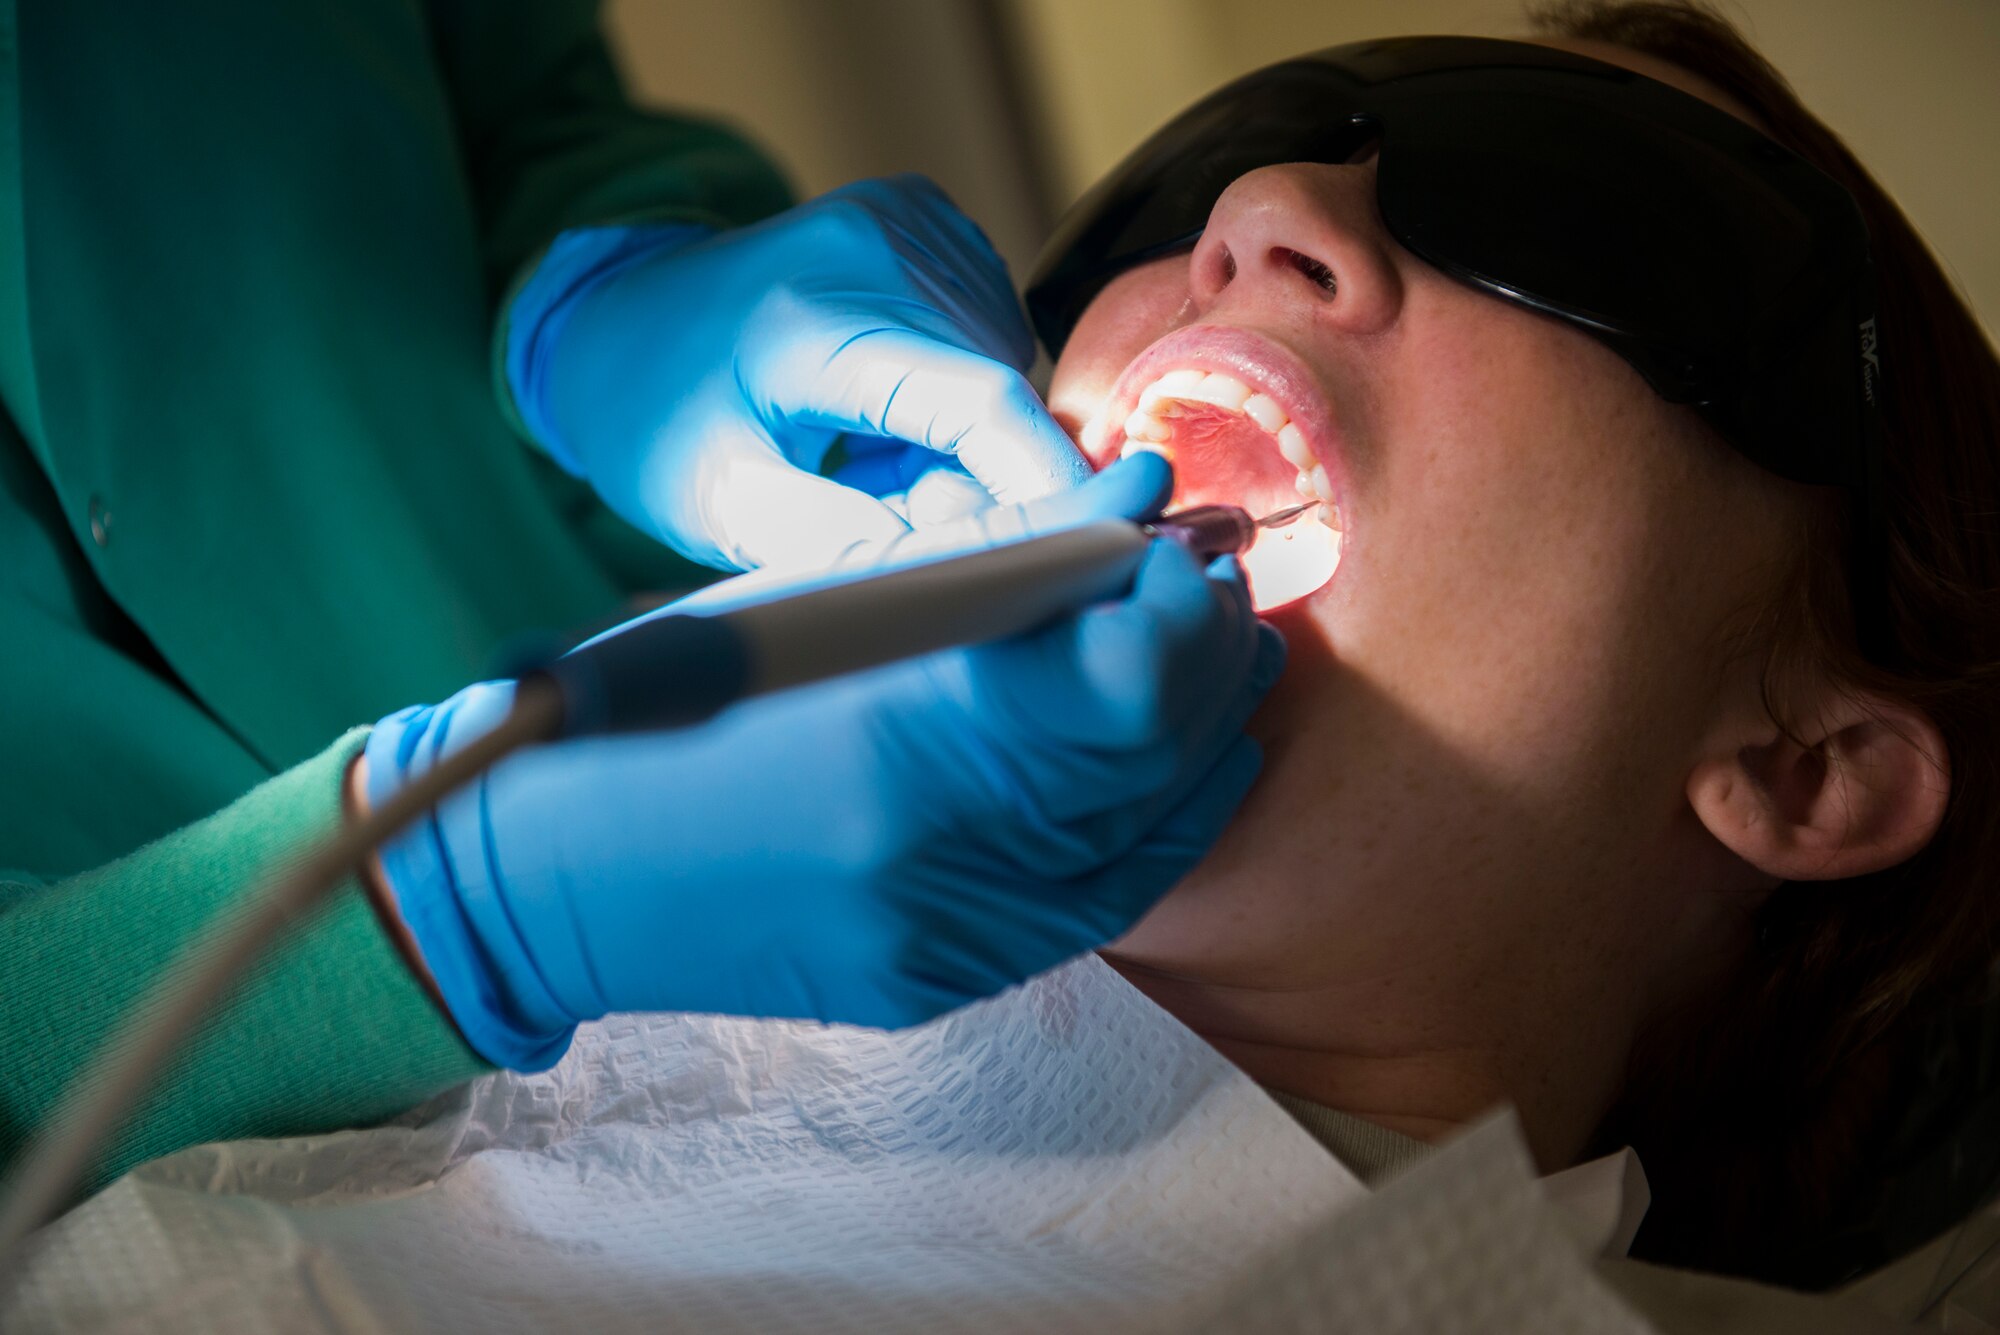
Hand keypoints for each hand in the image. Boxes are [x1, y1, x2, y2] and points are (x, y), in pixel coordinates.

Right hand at [363, 530, 1283, 1065]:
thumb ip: (984, 565)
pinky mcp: (934, 988)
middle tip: (1215, 591)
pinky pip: (1085, 910)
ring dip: (1197, 748)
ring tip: (1221, 665)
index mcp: (886, 752)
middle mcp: (929, 868)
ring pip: (1135, 849)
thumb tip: (1119, 503)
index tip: (1177, 553)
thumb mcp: (812, 611)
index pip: (1107, 696)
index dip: (1168, 621)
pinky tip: (1170, 771)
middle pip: (1138, 770)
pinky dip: (1147, 832)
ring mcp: (935, 946)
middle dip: (1201, 669)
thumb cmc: (655, 716)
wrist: (554, 878)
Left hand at [530, 174, 1088, 571]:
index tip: (1089, 548)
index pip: (978, 402)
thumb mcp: (722, 505)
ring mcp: (902, 215)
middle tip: (894, 509)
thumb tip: (958, 572)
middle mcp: (874, 242)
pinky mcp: (921, 213)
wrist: (613, 316)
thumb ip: (839, 543)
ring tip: (870, 452)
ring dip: (966, 430)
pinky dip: (957, 381)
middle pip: (999, 388)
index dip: (1044, 484)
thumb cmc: (654, 418)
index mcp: (818, 314)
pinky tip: (885, 398)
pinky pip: (987, 323)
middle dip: (979, 473)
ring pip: (1004, 362)